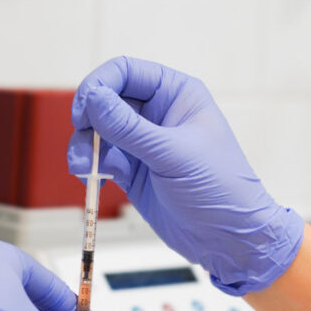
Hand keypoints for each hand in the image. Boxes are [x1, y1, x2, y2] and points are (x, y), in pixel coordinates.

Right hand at [68, 56, 302, 294]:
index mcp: (176, 94)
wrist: (229, 238)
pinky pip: (100, 158)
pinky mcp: (132, 170)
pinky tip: (94, 181)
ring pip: (98, 131)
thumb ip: (128, 127)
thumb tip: (93, 98)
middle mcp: (157, 113)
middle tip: (81, 141)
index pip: (126, 72)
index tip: (83, 111)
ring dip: (83, 147)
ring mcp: (143, 142)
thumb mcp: (172, 154)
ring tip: (82, 169)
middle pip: (106, 100)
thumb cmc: (219, 187)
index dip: (99, 85)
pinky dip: (90, 167)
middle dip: (88, 120)